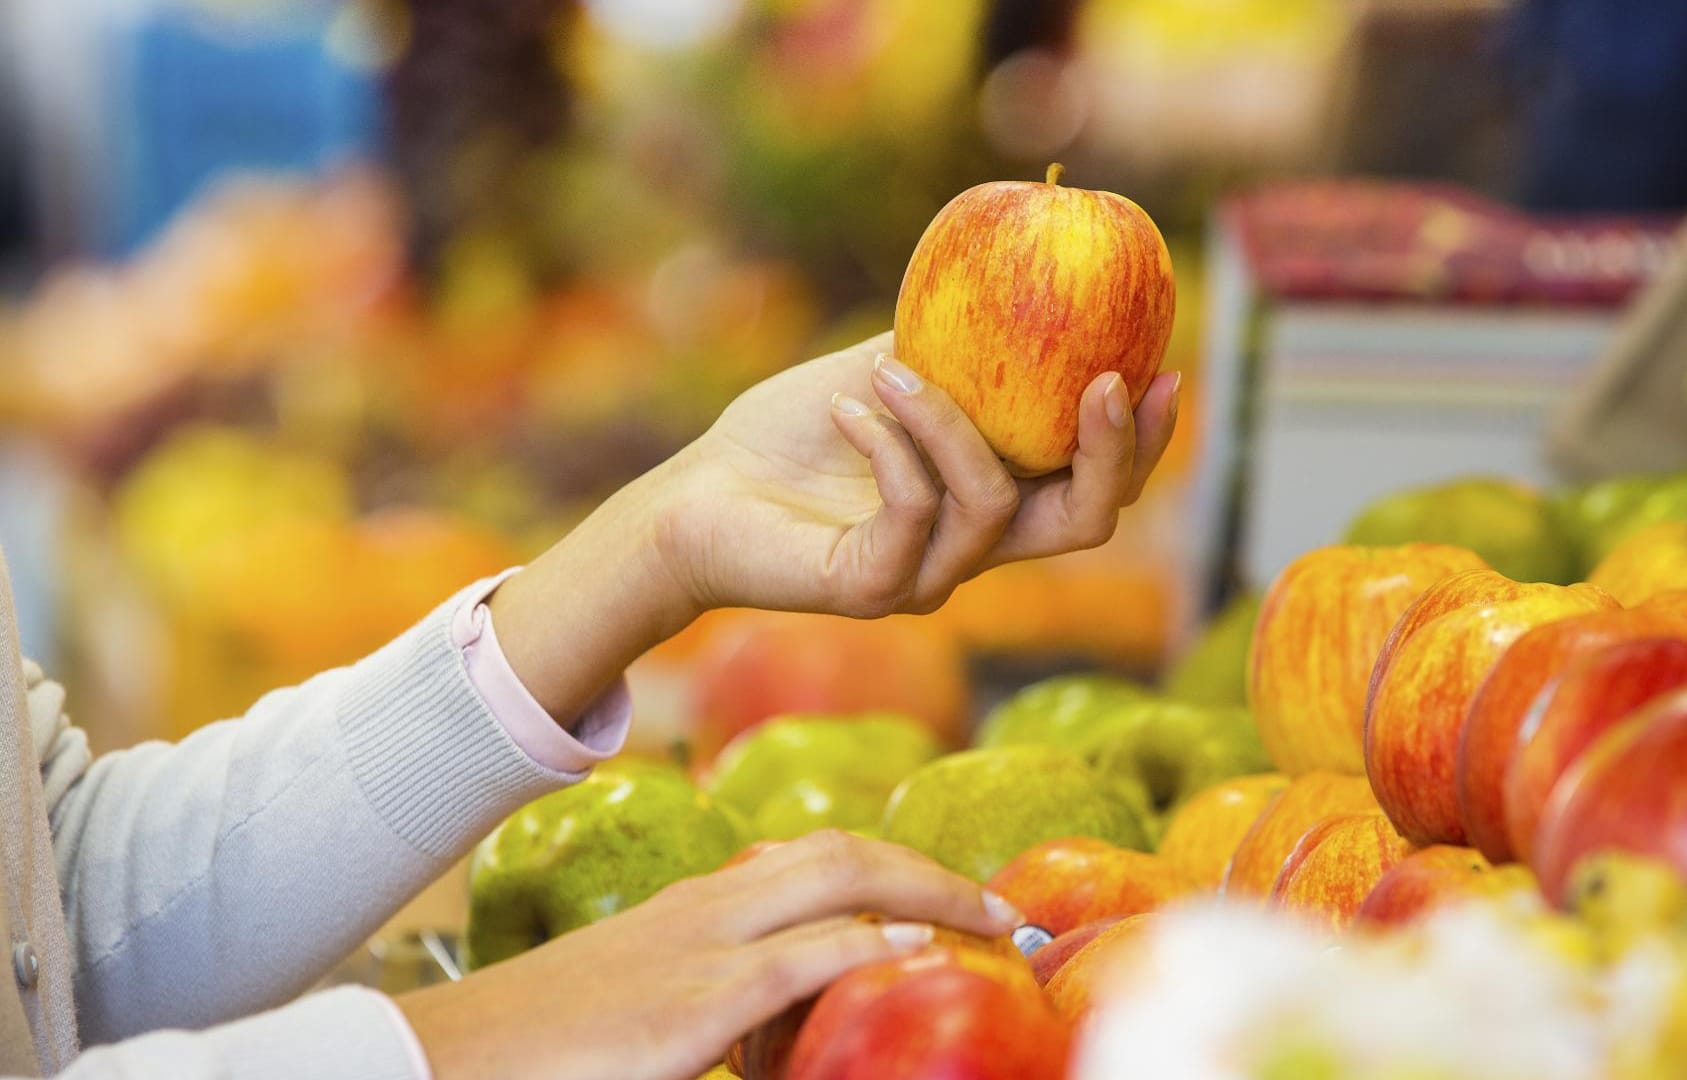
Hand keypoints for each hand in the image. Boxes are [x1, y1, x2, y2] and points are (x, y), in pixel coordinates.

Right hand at [396, 831, 1023, 1079]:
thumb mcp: (643, 1009)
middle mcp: (703, 909)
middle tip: (999, 906)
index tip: (954, 900)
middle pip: (841, 852)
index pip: (814, 861)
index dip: (896, 871)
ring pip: (833, 881)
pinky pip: (797, 961)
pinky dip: (869, 946)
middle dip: (930, 868)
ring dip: (926, 891)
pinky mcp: (682, 1009)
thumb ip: (720, 1003)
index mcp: (695, 909)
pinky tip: (920, 949)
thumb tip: (782, 1032)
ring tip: (988, 920)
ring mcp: (694, 951)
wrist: (435, 1060)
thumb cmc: (537, 1046)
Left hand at [657, 332, 1180, 616]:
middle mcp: (973, 550)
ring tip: (887, 370)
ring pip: (993, 501)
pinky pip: (916, 510)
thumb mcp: (888, 372)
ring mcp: (927, 577)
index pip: (1092, 487)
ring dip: (948, 419)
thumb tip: (1023, 273)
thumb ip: (956, 346)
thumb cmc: (788, 435)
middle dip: (1109, 450)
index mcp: (991, 502)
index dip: (1140, 441)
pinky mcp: (873, 589)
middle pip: (1087, 520)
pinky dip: (890, 444)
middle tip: (1104, 380)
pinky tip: (848, 407)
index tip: (1162, 368)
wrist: (695, 497)